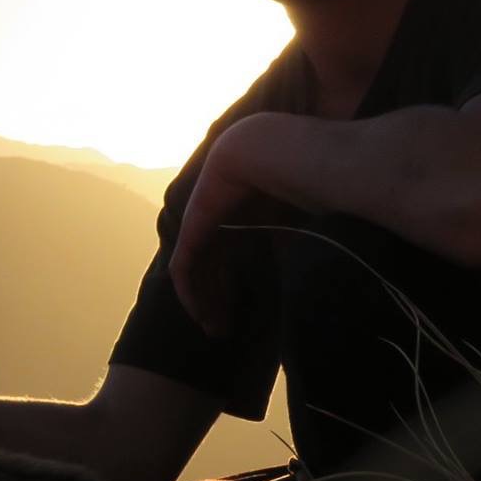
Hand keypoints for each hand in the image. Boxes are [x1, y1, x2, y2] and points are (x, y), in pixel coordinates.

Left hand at [168, 117, 273, 337]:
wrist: (274, 150)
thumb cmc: (297, 174)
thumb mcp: (291, 217)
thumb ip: (284, 240)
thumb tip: (291, 265)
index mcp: (238, 210)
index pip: (227, 256)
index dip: (230, 286)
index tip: (240, 314)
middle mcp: (216, 215)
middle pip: (209, 266)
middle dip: (215, 299)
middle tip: (221, 331)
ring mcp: (201, 218)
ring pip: (195, 270)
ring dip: (202, 302)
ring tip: (213, 330)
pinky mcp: (192, 225)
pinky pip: (183, 266)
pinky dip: (189, 292)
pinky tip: (199, 314)